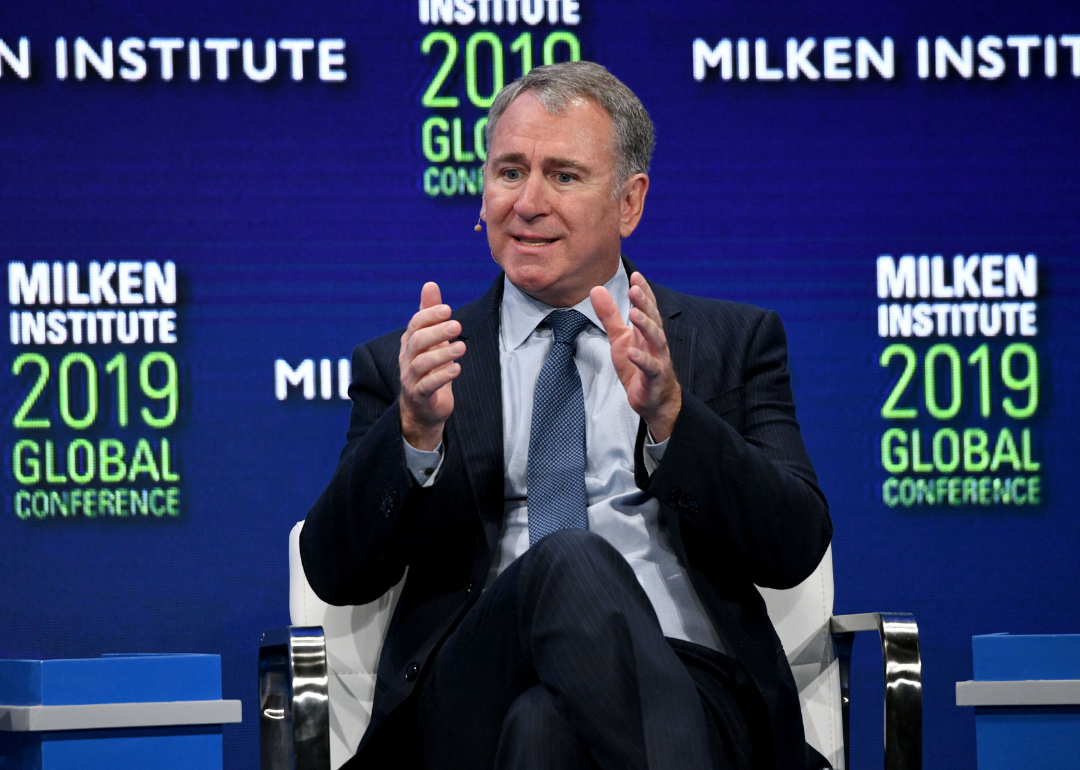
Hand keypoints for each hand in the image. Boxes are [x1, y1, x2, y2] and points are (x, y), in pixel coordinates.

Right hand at [399, 282, 465, 450]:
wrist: (423, 408)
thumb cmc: (429, 369)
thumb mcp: (432, 340)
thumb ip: (430, 314)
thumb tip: (430, 284)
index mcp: (410, 343)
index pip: (415, 325)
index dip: (429, 316)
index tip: (447, 309)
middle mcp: (407, 359)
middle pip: (417, 342)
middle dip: (436, 332)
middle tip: (457, 325)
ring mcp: (411, 378)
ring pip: (421, 364)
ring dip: (442, 354)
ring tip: (461, 348)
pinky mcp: (420, 396)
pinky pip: (427, 386)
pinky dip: (441, 377)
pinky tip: (456, 370)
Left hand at [591, 272, 681, 441]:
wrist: (654, 401)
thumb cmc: (637, 366)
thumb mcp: (620, 338)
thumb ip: (610, 315)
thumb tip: (596, 289)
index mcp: (646, 331)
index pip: (648, 308)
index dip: (643, 292)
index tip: (636, 276)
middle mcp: (655, 342)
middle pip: (653, 319)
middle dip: (645, 304)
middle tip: (635, 289)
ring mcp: (657, 359)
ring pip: (656, 339)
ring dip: (646, 325)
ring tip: (635, 313)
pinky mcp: (654, 378)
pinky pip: (649, 367)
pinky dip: (641, 359)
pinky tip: (632, 351)